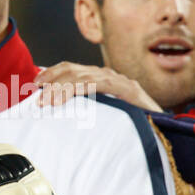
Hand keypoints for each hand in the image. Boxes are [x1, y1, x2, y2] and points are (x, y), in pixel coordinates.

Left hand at [34, 62, 161, 112]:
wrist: (159, 124)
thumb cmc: (126, 121)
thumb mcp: (97, 112)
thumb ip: (80, 107)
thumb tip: (54, 110)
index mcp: (98, 78)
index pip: (70, 69)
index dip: (52, 73)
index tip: (35, 84)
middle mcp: (105, 75)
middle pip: (72, 70)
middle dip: (51, 80)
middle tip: (36, 96)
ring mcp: (116, 80)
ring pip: (81, 77)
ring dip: (60, 89)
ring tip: (46, 102)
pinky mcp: (125, 88)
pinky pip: (97, 83)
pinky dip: (78, 89)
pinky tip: (64, 98)